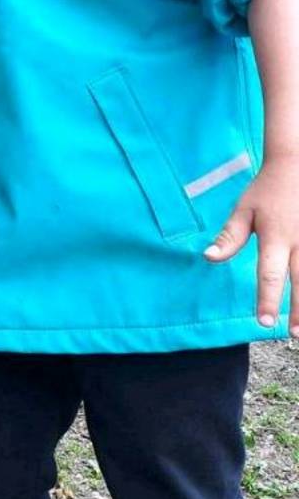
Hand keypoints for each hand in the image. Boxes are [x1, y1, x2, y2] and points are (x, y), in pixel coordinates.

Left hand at [204, 153, 298, 334]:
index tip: (264, 323)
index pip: (269, 274)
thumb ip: (229, 237)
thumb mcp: (244, 210)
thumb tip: (208, 258)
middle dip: (298, 310)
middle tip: (293, 335)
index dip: (267, 300)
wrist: (298, 163)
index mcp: (275, 236)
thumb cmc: (267, 190)